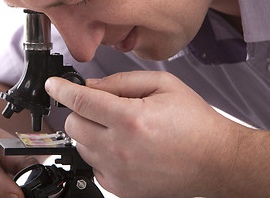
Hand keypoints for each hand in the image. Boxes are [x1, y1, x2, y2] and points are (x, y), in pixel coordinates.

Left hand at [45, 71, 242, 197]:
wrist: (216, 160)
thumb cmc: (195, 123)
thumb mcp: (163, 85)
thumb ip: (123, 82)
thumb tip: (92, 86)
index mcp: (130, 118)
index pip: (81, 101)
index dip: (62, 89)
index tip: (53, 85)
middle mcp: (120, 148)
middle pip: (74, 124)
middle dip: (81, 110)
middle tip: (102, 107)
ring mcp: (118, 172)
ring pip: (81, 145)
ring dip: (92, 131)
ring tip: (120, 127)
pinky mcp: (121, 188)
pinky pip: (94, 165)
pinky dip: (100, 153)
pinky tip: (122, 147)